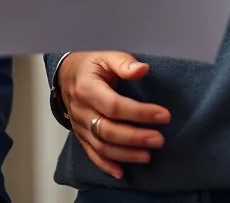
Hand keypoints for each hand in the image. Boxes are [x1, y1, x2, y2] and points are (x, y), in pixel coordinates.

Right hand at [57, 52, 169, 179]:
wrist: (66, 74)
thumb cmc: (90, 65)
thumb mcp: (105, 56)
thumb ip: (124, 63)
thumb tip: (143, 69)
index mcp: (87, 87)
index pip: (113, 105)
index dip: (139, 112)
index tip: (163, 115)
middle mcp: (81, 109)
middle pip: (108, 130)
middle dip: (135, 137)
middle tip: (159, 139)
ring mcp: (79, 124)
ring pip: (101, 145)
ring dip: (125, 154)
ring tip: (148, 156)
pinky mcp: (80, 135)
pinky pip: (91, 153)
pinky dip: (106, 165)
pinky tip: (121, 172)